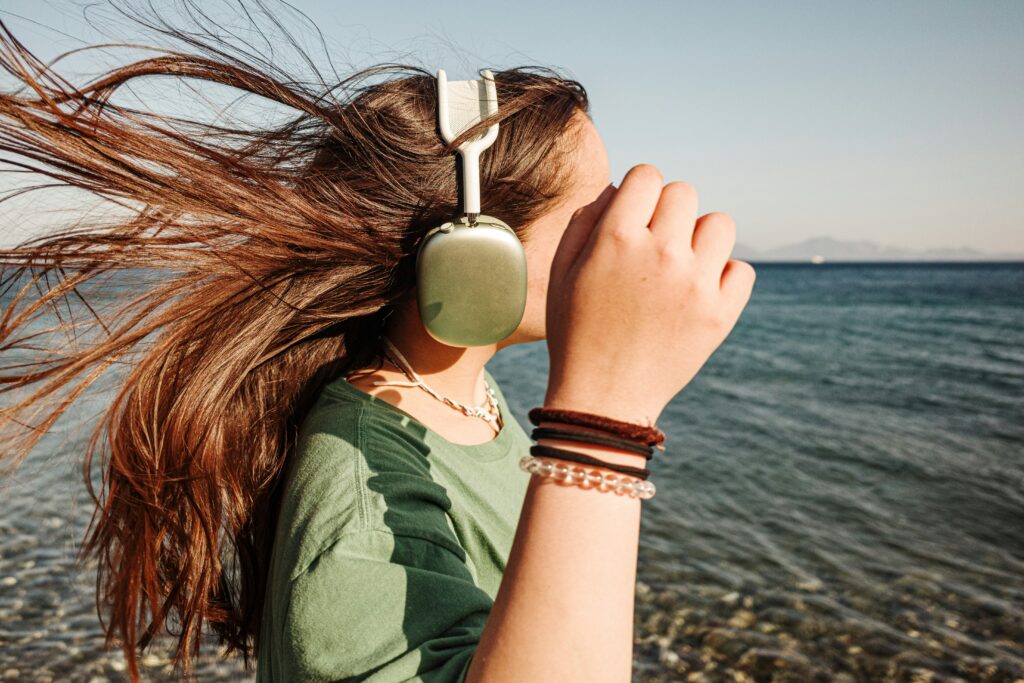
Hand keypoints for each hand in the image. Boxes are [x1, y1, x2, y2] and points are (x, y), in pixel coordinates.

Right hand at [544, 164, 754, 425]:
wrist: (602, 398)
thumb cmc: (575, 332)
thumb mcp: (561, 273)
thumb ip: (584, 221)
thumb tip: (617, 189)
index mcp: (617, 239)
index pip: (648, 176)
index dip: (639, 192)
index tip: (634, 216)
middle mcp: (661, 254)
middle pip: (683, 194)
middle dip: (667, 212)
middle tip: (653, 245)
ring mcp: (695, 285)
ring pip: (719, 224)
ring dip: (700, 238)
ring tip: (680, 265)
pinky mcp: (719, 315)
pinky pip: (742, 269)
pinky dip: (725, 276)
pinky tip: (698, 292)